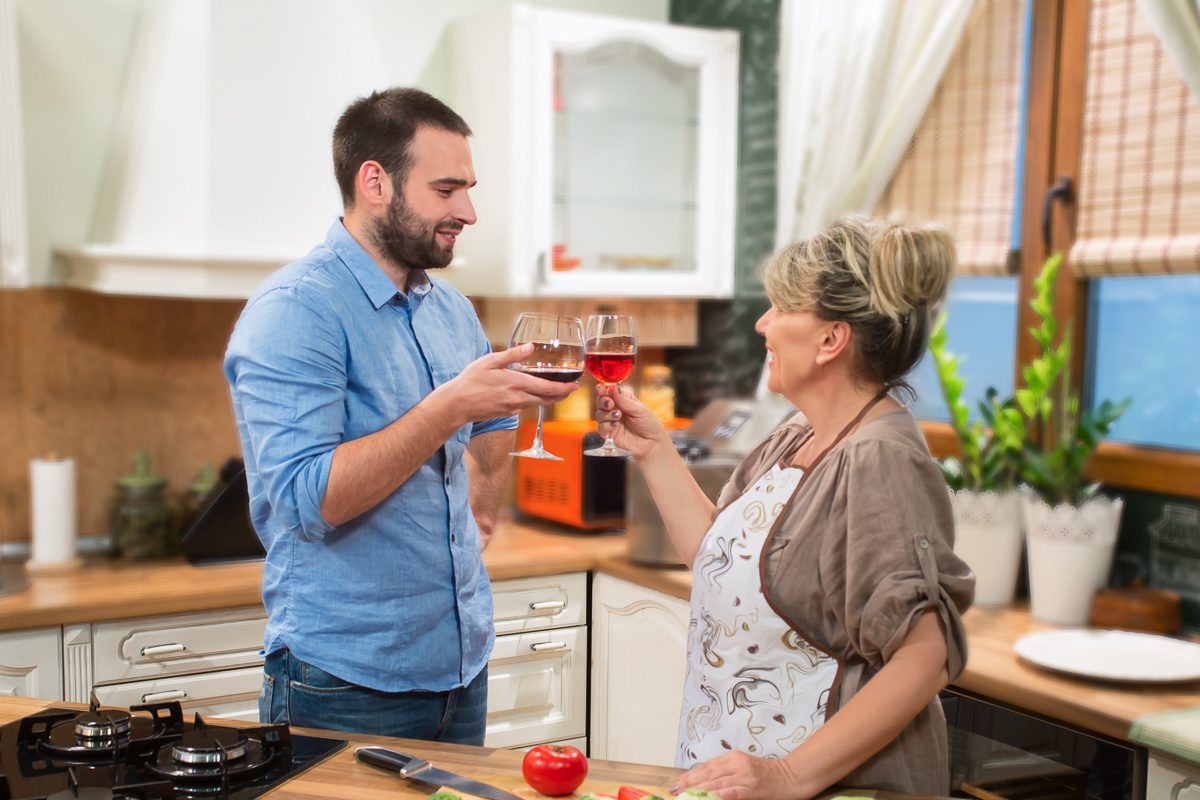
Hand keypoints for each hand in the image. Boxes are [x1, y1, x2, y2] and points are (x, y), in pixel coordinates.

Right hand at [436, 344, 577, 424]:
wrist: (457, 404)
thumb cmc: (471, 381)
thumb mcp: (490, 361)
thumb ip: (512, 355)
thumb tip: (530, 347)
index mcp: (517, 383)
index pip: (548, 388)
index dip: (565, 388)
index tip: (576, 385)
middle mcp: (519, 398)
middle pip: (549, 399)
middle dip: (563, 394)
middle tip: (572, 388)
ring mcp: (514, 408)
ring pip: (539, 403)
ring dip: (551, 397)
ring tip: (559, 389)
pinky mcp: (509, 413)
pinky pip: (528, 406)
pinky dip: (537, 400)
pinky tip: (536, 393)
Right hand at [595, 383, 668, 461]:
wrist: (652, 444)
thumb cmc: (650, 425)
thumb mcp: (640, 410)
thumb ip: (625, 401)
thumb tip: (614, 388)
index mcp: (624, 400)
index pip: (610, 392)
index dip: (603, 389)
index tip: (601, 388)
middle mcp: (616, 409)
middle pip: (601, 402)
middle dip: (603, 401)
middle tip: (610, 404)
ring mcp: (612, 421)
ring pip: (599, 414)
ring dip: (607, 414)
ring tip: (618, 416)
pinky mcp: (610, 433)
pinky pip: (601, 428)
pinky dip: (606, 426)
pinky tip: (615, 426)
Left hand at [672, 751, 808, 799]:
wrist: (792, 777)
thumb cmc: (769, 774)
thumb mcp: (745, 767)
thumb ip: (728, 772)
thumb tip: (707, 782)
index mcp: (734, 757)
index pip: (707, 766)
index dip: (690, 775)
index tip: (677, 783)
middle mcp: (737, 764)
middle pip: (708, 774)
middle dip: (689, 783)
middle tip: (674, 790)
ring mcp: (744, 776)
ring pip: (716, 784)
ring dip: (698, 791)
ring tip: (684, 795)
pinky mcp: (751, 788)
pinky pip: (730, 792)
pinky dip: (716, 795)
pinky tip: (706, 798)